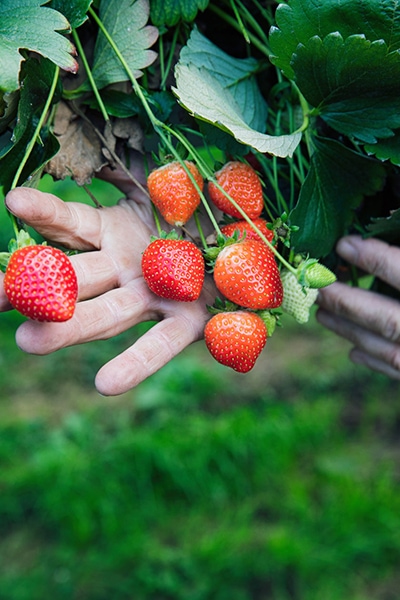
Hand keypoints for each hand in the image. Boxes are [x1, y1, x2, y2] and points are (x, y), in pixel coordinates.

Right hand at [1, 164, 215, 395]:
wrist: (250, 243)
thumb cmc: (199, 205)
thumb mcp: (165, 177)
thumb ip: (130, 167)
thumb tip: (98, 146)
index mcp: (115, 232)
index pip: (71, 224)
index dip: (44, 213)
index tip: (15, 202)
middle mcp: (125, 268)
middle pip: (76, 279)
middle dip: (37, 287)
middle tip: (0, 296)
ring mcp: (152, 299)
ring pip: (105, 314)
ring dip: (68, 329)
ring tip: (29, 342)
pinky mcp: (186, 323)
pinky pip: (159, 345)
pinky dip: (135, 363)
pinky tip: (106, 384)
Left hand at [317, 235, 399, 379]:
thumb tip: (356, 242)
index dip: (375, 260)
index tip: (343, 244)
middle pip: (386, 318)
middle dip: (346, 302)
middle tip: (315, 287)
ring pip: (386, 348)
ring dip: (349, 330)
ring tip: (322, 313)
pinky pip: (397, 370)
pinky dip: (373, 359)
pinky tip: (353, 351)